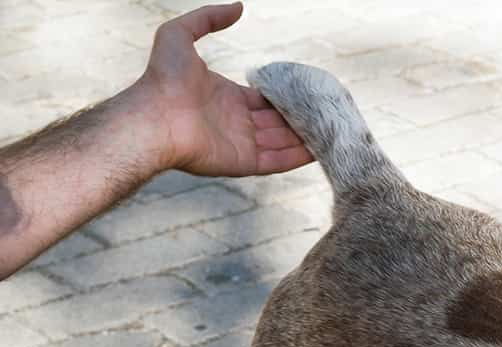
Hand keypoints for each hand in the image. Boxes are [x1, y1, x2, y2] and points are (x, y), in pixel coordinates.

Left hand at [129, 2, 310, 176]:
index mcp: (226, 97)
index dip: (285, 97)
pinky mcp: (245, 163)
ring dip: (306, 137)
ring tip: (333, 130)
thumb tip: (238, 6)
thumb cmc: (163, 77)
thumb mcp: (178, 34)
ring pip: (282, 141)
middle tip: (327, 111)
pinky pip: (278, 161)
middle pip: (277, 121)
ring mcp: (241, 144)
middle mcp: (236, 122)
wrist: (154, 117)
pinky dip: (299, 157)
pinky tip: (321, 150)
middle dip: (301, 118)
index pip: (264, 100)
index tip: (307, 93)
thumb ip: (207, 18)